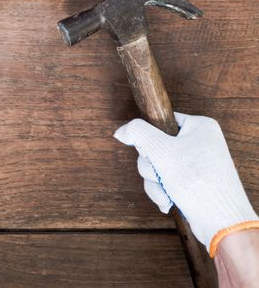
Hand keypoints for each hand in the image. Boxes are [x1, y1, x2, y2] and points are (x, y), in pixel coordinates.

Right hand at [114, 112, 258, 256]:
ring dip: (155, 183)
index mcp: (199, 127)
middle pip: (154, 146)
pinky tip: (170, 201)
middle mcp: (198, 143)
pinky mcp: (191, 182)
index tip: (151, 150)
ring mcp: (195, 164)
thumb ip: (138, 133)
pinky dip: (162, 192)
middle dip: (151, 167)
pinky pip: (165, 181)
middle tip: (160, 173)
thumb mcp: (161, 150)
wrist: (221, 220)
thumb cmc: (199, 182)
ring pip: (157, 167)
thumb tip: (121, 131)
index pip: (161, 122)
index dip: (149, 137)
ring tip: (167, 192)